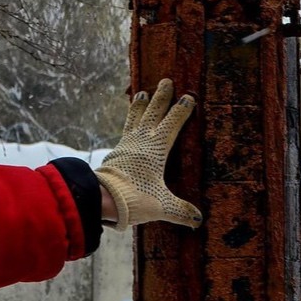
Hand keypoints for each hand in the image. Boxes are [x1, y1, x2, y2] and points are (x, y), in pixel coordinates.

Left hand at [94, 78, 201, 230]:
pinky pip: (126, 130)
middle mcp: (141, 141)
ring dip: (141, 105)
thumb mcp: (162, 205)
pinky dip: (130, 121)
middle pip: (153, 113)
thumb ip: (181, 211)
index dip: (181, 110)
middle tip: (165, 81)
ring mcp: (126, 144)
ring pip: (135, 118)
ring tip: (141, 91)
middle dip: (161, 97)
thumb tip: (198, 220)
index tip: (188, 97)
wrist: (102, 197)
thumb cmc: (135, 197)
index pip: (172, 124)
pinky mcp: (116, 152)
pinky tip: (130, 122)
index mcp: (156, 148)